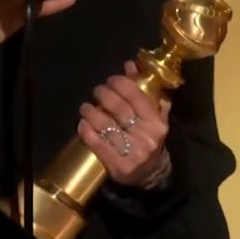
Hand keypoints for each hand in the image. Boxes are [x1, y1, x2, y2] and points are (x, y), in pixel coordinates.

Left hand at [77, 60, 171, 188]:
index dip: (121, 83)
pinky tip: (82, 124)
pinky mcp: (118, 166)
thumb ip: (145, 89)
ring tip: (85, 107)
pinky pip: (98, 144)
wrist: (151, 173)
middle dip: (104, 95)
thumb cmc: (150, 137)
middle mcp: (147, 137)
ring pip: (106, 125)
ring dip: (91, 112)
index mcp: (157, 123)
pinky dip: (87, 132)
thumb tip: (131, 65)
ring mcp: (132, 153)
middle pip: (119, 109)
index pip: (137, 96)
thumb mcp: (154, 115)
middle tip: (96, 90)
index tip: (111, 80)